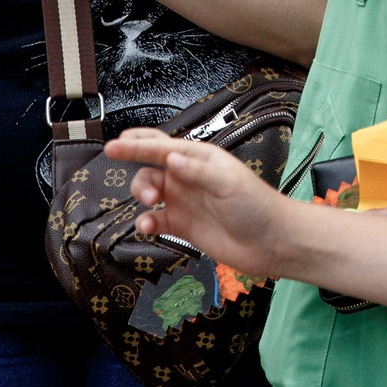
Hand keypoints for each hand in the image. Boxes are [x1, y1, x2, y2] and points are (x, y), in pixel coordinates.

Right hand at [103, 129, 301, 277]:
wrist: (272, 242)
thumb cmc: (257, 206)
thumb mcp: (229, 183)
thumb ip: (198, 171)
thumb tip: (171, 158)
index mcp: (200, 159)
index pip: (162, 146)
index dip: (137, 144)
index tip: (114, 146)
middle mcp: (188, 177)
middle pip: (150, 165)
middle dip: (134, 165)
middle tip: (125, 169)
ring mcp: (184, 201)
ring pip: (148, 191)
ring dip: (140, 195)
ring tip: (148, 204)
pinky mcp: (182, 226)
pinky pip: (155, 220)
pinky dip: (145, 222)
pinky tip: (147, 226)